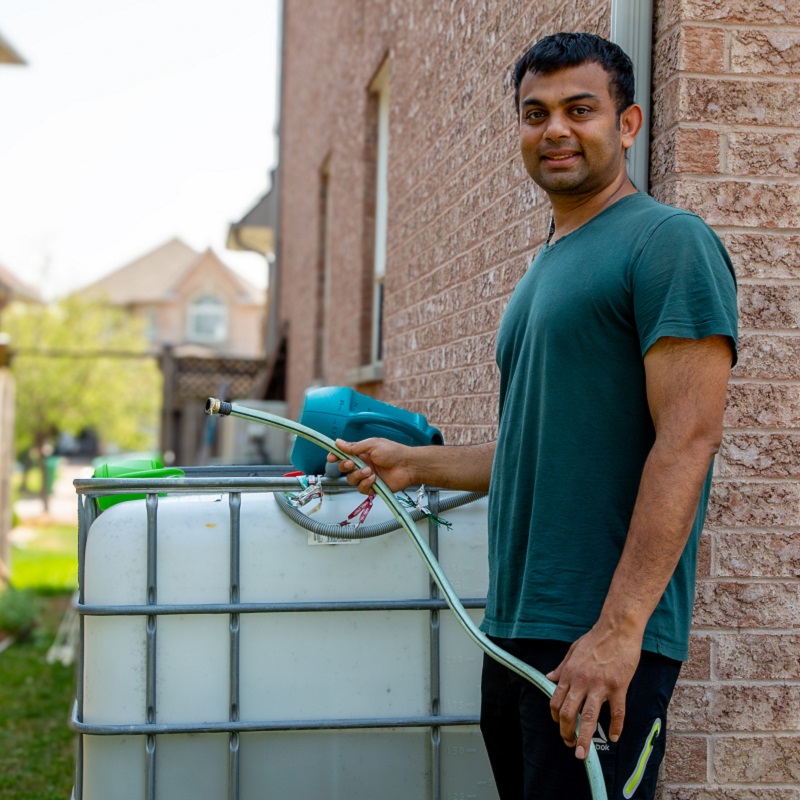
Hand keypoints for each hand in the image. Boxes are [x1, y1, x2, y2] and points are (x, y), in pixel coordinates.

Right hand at [327, 438, 413, 493]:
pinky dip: (365, 484)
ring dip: (358, 475)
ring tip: (369, 471)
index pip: (343, 455)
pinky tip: (373, 479)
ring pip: (352, 480)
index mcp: (362, 453)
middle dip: (345, 466)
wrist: (408, 465)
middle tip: (351, 464)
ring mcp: (367, 477)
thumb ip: (354, 446)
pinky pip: (361, 489)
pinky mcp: (373, 487)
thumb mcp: (372, 445)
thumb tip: (338, 442)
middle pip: (345, 469)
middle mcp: (363, 465)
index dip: (336, 457)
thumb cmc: (394, 452)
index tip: (331, 457)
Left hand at [546, 626, 641, 759]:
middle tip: (570, 744)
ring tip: (583, 754)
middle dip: (566, 733)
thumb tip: (549, 678)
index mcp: (569, 673)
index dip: (556, 717)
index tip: (560, 726)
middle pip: (569, 713)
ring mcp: (600, 685)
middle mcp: (582, 681)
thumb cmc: (595, 638)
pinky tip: (615, 737)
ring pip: (589, 718)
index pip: (556, 701)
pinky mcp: (618, 687)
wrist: (617, 628)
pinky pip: (617, 713)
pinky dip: (616, 727)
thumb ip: (561, 667)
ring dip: (584, 738)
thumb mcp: (572, 650)